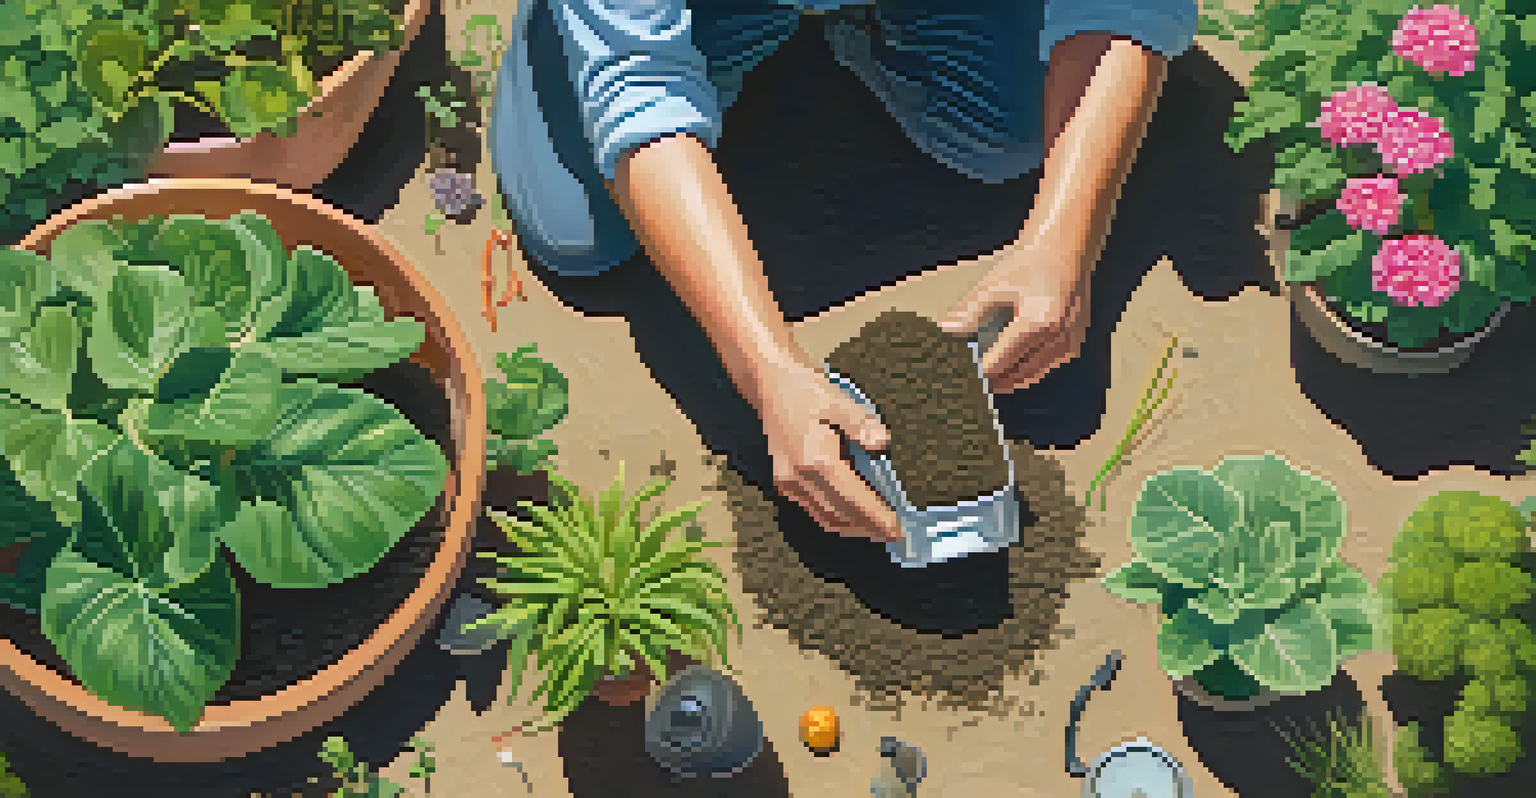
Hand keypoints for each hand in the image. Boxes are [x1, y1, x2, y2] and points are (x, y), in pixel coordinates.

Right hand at [754, 358, 902, 541]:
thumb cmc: (805, 388)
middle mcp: (798, 478)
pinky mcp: (783, 482)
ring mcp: (787, 483)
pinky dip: (835, 518)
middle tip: (893, 534)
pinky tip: (852, 516)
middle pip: (840, 515)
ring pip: (825, 517)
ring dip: (852, 528)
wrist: (770, 383)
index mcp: (815, 459)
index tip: (897, 530)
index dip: (877, 518)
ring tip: (877, 530)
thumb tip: (881, 442)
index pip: (853, 500)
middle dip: (868, 528)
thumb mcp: (837, 400)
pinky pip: (812, 510)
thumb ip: (861, 423)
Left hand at [939, 232, 1092, 394]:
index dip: (978, 373)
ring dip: (1011, 377)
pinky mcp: (1074, 342)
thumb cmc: (1029, 262)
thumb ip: (969, 310)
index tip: (962, 375)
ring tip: (989, 377)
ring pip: (1033, 375)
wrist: (1063, 249)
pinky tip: (1014, 364)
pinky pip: (1048, 366)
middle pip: (1016, 375)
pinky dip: (1029, 369)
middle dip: (994, 379)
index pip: (999, 364)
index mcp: (1036, 324)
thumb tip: (945, 328)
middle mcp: (1056, 338)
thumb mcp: (994, 284)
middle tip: (972, 381)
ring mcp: (1069, 342)